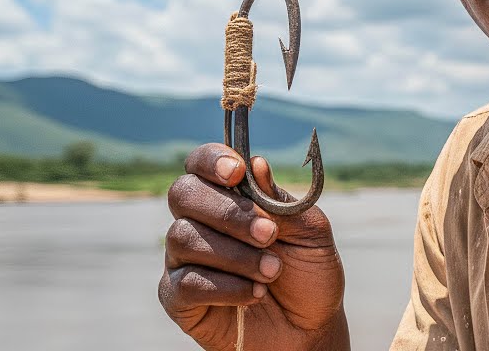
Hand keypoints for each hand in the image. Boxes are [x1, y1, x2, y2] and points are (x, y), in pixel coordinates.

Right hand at [159, 143, 348, 350]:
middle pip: (183, 194)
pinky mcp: (177, 297)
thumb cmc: (308, 274)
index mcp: (228, 196)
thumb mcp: (310, 232)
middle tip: (268, 235)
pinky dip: (225, 286)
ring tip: (271, 271)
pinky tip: (254, 293)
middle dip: (227, 212)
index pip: (201, 163)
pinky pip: (185, 282)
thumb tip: (257, 164)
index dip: (211, 160)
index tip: (237, 171)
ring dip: (235, 254)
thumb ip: (281, 201)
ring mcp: (184, 259)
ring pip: (184, 238)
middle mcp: (199, 222)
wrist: (309, 329)